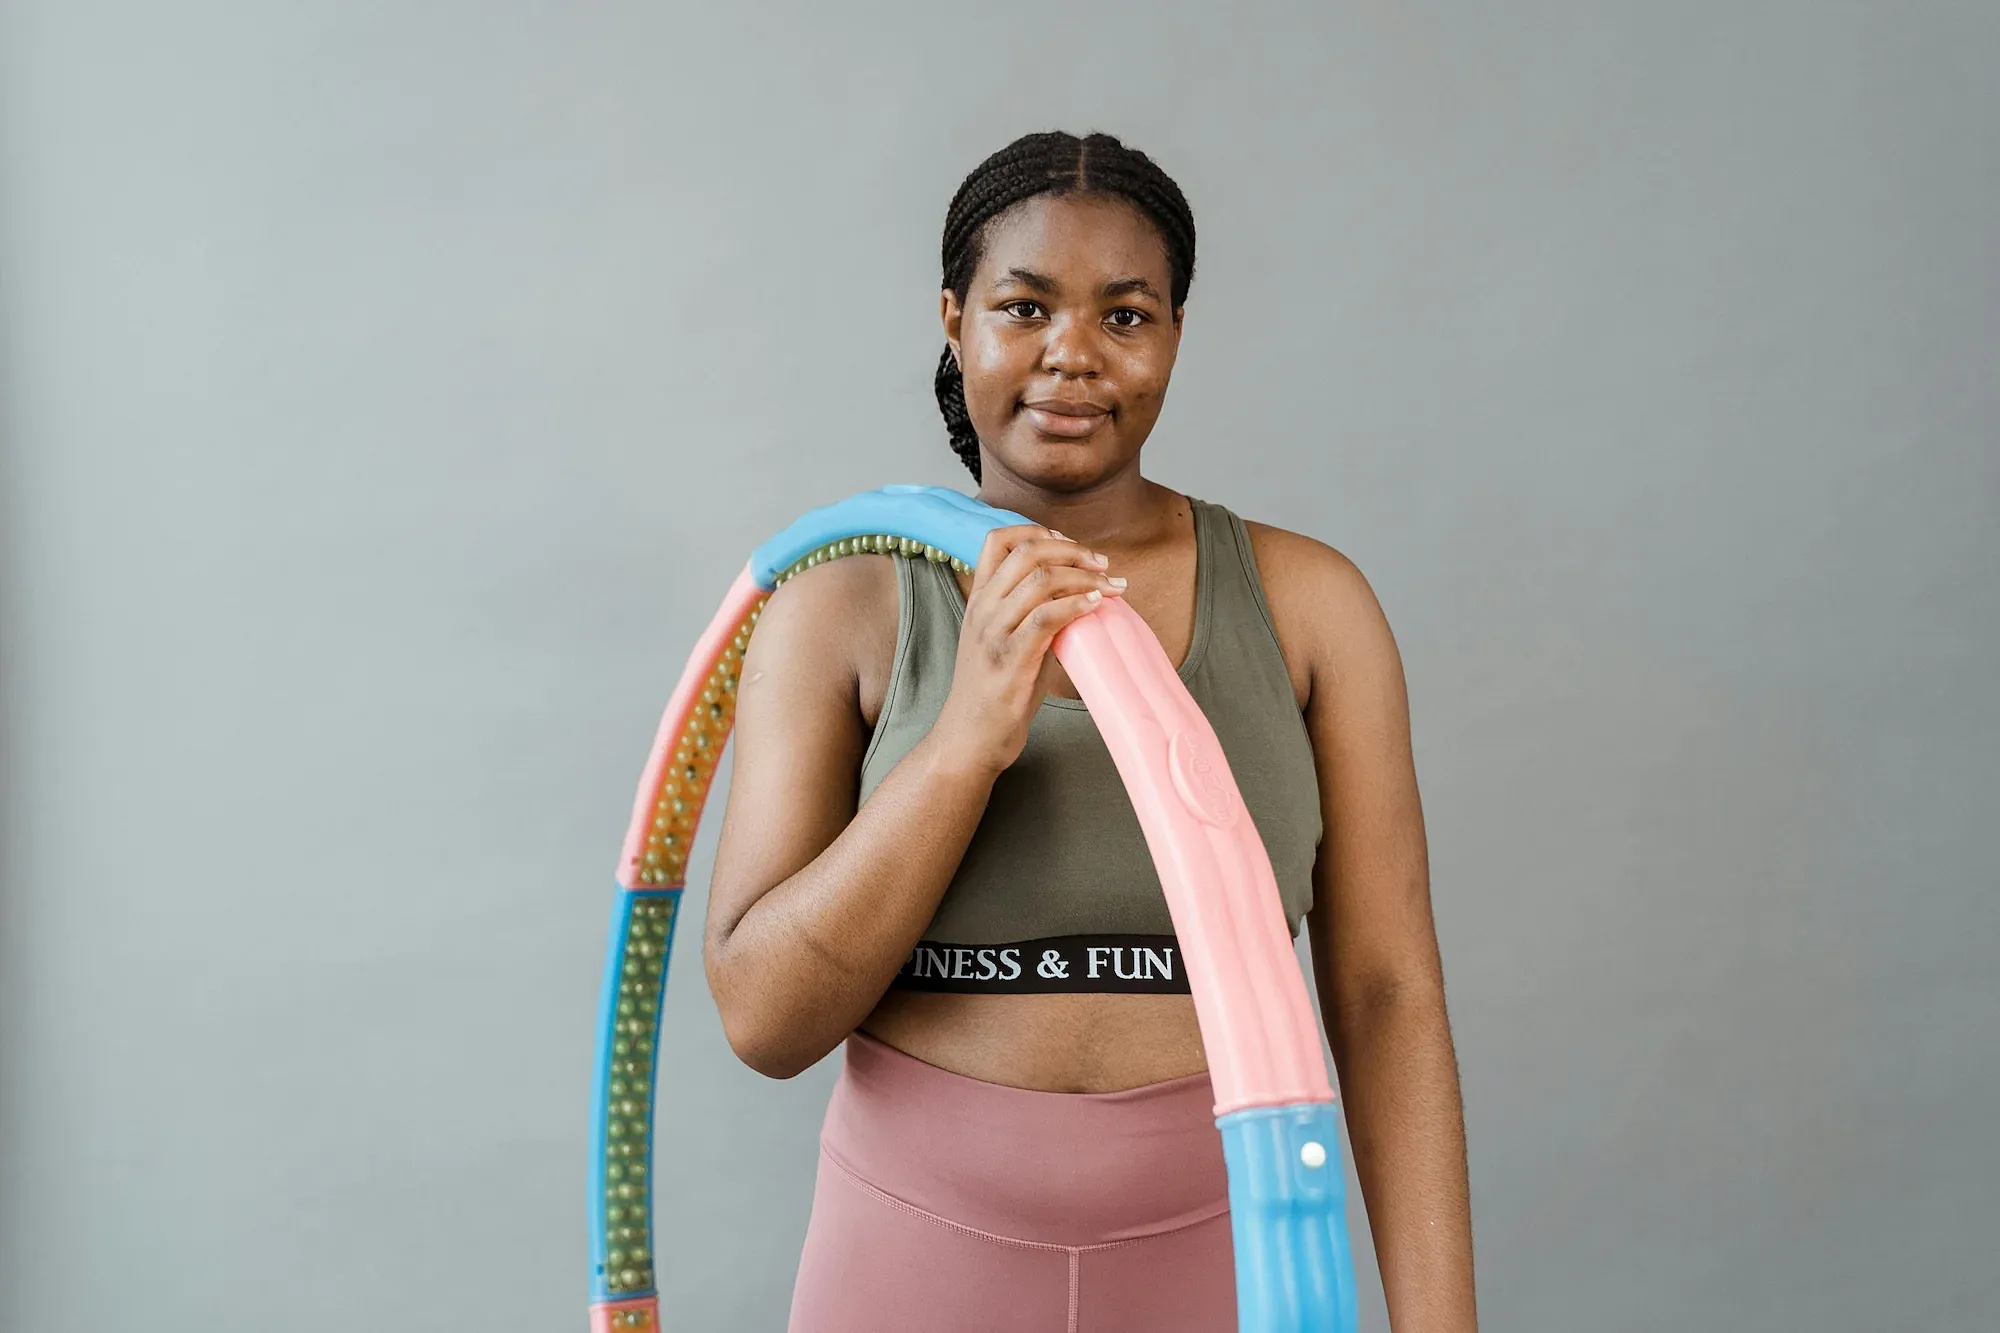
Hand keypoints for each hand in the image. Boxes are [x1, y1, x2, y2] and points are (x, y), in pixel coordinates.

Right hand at [931, 524, 1125, 775]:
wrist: (969, 738)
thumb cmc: (993, 693)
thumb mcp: (1004, 641)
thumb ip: (1031, 614)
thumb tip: (1078, 596)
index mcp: (979, 600)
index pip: (997, 539)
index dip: (1038, 531)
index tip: (1070, 544)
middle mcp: (983, 609)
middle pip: (1027, 551)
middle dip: (1073, 550)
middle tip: (1103, 565)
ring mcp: (994, 633)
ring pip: (1042, 579)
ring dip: (1086, 577)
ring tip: (1112, 588)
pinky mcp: (1011, 659)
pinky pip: (1047, 616)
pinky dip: (1077, 604)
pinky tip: (1096, 606)